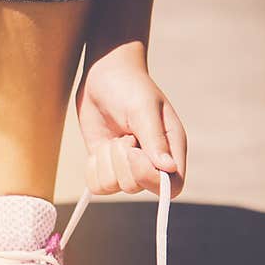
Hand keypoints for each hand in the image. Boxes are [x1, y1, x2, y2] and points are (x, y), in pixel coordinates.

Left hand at [76, 46, 186, 197]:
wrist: (103, 75)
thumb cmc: (130, 87)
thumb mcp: (143, 109)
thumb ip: (155, 140)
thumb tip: (168, 168)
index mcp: (171, 149)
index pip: (172, 187)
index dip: (150, 178)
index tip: (134, 153)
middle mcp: (151, 163)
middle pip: (135, 188)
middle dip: (120, 161)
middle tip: (124, 135)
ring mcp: (126, 167)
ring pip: (112, 187)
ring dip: (105, 160)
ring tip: (114, 137)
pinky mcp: (106, 166)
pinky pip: (96, 185)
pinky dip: (92, 167)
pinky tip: (99, 146)